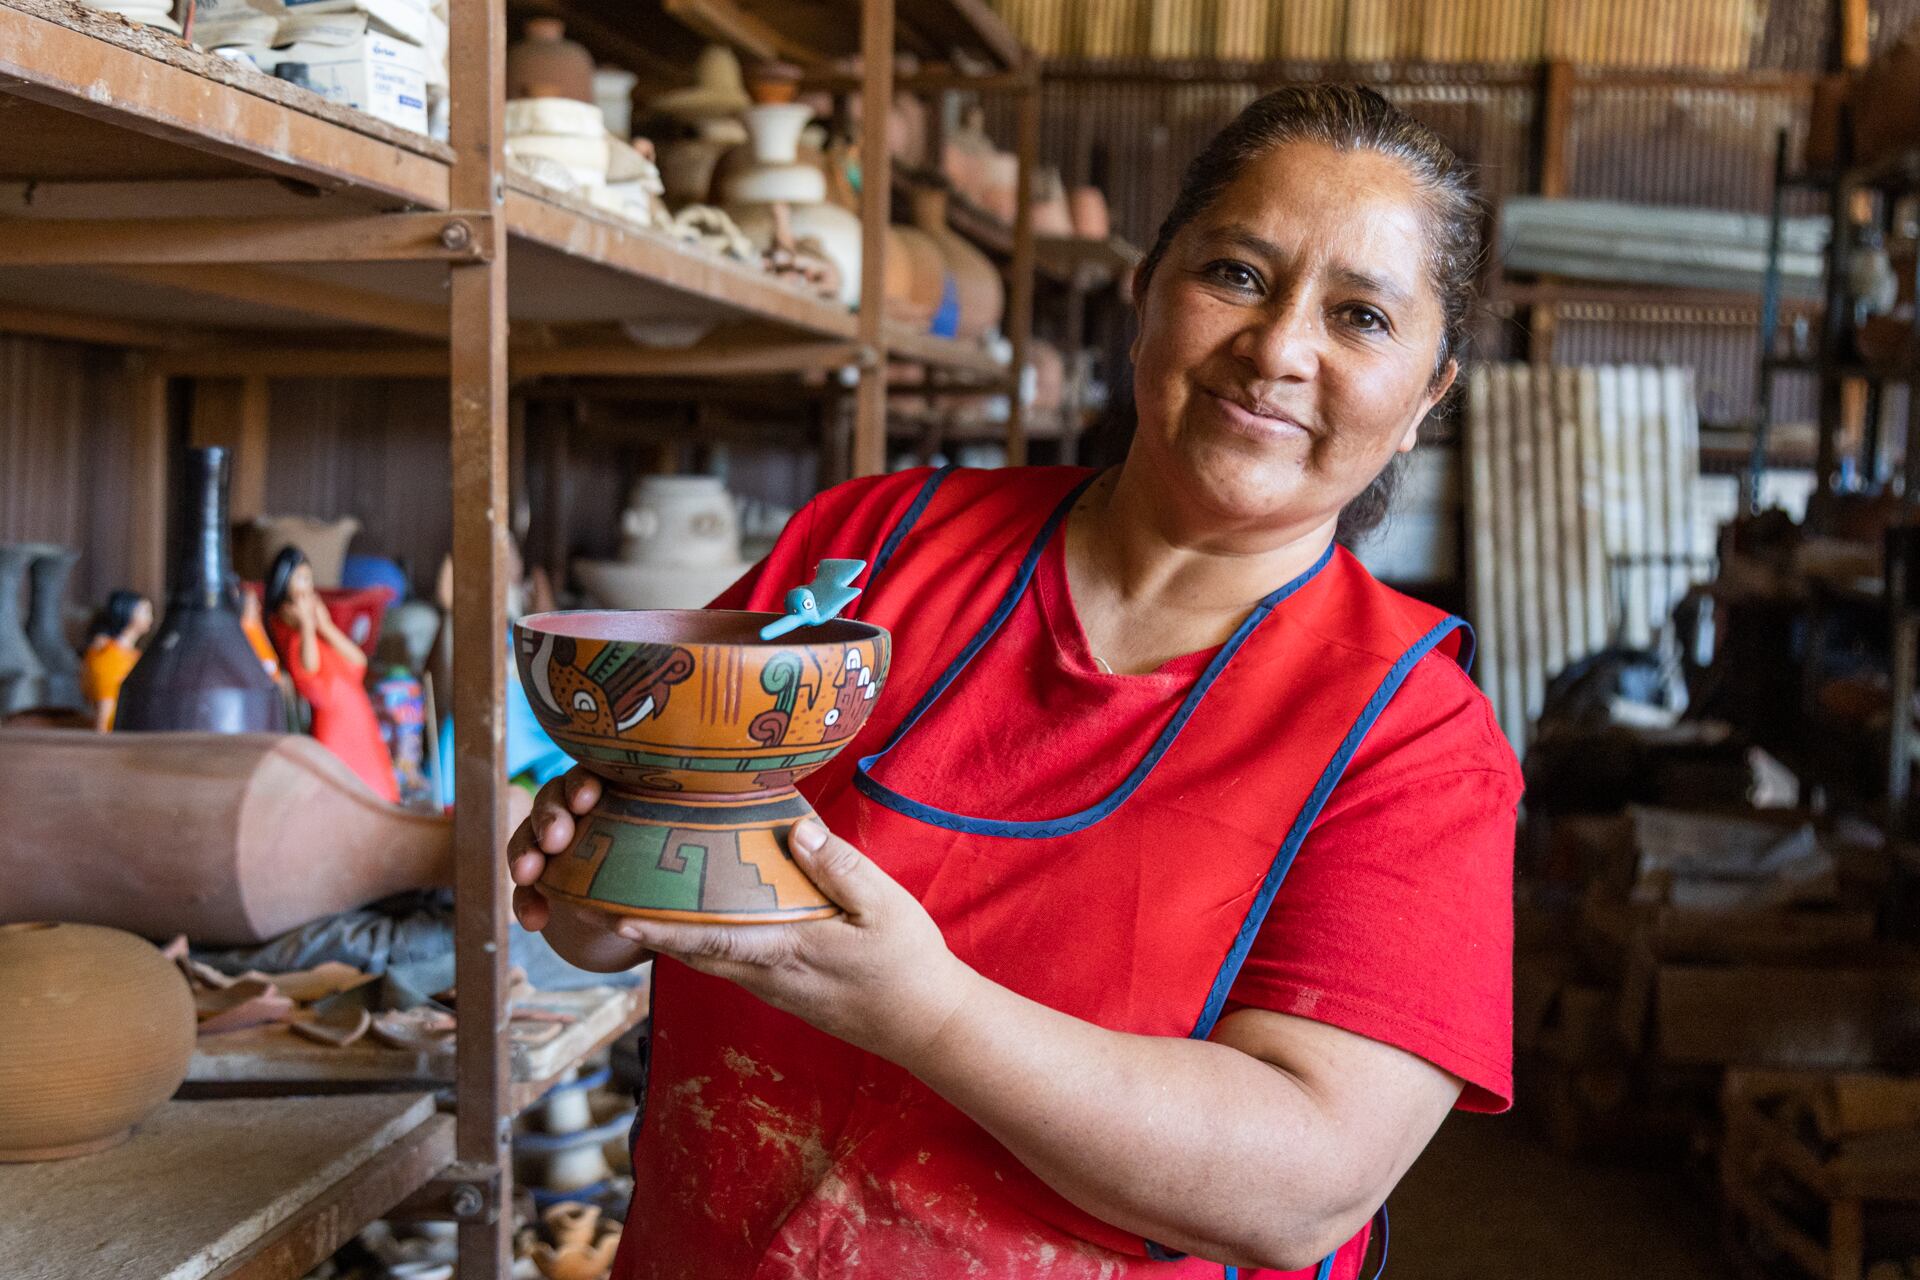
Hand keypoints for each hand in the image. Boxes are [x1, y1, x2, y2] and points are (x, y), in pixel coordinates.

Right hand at [507, 769, 647, 972]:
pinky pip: (524, 885)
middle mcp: (580, 812)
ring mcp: (556, 842)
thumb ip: (659, 896)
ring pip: (530, 835)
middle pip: (554, 799)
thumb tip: (631, 922)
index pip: (593, 775)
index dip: (584, 782)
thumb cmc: (666, 886)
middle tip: (555, 839)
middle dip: (551, 816)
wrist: (642, 925)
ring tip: (528, 874)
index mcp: (617, 795)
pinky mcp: (541, 878)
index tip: (586, 801)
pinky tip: (534, 919)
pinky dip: (525, 899)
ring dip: (526, 852)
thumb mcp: (671, 883)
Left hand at [612, 818, 979, 1066]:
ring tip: (644, 904)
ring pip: (713, 960)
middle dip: (653, 931)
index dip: (662, 930)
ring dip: (676, 938)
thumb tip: (796, 829)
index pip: (711, 941)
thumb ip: (839, 869)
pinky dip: (708, 945)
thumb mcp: (884, 907)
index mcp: (788, 951)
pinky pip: (734, 965)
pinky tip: (706, 920)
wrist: (928, 1024)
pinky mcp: (786, 992)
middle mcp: (769, 975)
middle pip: (697, 954)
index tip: (619, 917)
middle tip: (609, 901)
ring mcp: (775, 988)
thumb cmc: (908, 964)